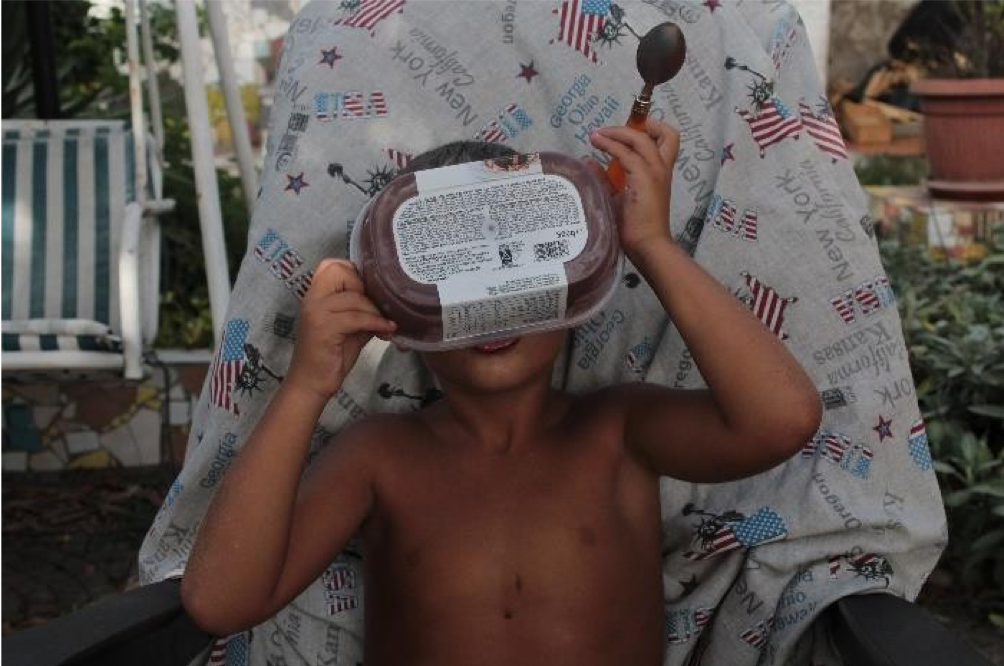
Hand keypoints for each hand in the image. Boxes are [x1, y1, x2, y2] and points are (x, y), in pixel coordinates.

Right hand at [286, 259, 395, 400]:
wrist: (310, 384)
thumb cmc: (330, 356)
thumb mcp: (350, 327)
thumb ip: (362, 309)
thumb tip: (389, 300)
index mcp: (315, 295)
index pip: (332, 265)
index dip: (354, 273)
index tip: (368, 293)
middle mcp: (312, 298)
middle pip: (341, 271)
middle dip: (365, 289)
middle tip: (376, 309)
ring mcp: (316, 311)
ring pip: (355, 297)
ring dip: (374, 311)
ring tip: (385, 326)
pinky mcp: (323, 327)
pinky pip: (357, 317)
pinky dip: (376, 323)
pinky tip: (386, 331)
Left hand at [586, 119, 679, 263]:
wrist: (647, 244)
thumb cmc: (636, 227)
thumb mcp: (618, 197)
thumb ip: (607, 180)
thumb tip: (590, 163)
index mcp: (660, 173)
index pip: (666, 142)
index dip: (650, 131)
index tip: (626, 132)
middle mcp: (662, 169)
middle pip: (668, 134)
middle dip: (643, 123)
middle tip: (615, 129)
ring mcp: (655, 173)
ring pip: (642, 139)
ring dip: (617, 132)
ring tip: (597, 134)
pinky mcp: (644, 179)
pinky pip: (626, 153)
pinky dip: (610, 144)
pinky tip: (597, 143)